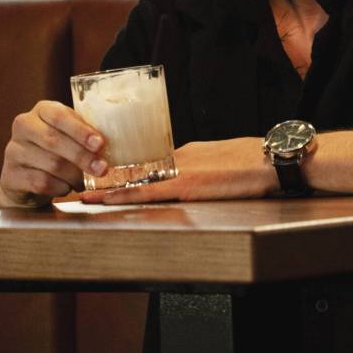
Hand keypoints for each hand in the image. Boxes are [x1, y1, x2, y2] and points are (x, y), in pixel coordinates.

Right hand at [0, 101, 106, 207]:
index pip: (60, 116)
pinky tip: (66, 187)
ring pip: (50, 164)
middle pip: (54, 141)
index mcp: (42, 110)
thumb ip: (84, 134)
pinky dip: (60, 188)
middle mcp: (24, 125)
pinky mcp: (9, 174)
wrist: (27, 176)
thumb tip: (108, 145)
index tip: (100, 144)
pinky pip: (40, 182)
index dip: (81, 131)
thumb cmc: (57, 150)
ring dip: (73, 176)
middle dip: (82, 156)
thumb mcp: (70, 135)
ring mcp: (13, 150)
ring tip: (83, 181)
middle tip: (101, 169)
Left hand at [81, 138, 278, 203]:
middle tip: (79, 186)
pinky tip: (104, 200)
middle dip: (107, 179)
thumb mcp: (224, 161)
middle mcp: (179, 157)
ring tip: (81, 195)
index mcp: (188, 152)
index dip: (125, 171)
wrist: (273, 158)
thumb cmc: (255, 161)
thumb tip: (194, 179)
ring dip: (107, 189)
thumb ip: (204, 169)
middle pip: (137, 169)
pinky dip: (122, 195)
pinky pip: (147, 191)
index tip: (103, 177)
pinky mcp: (187, 184)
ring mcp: (181, 170)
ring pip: (136, 178)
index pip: (150, 162)